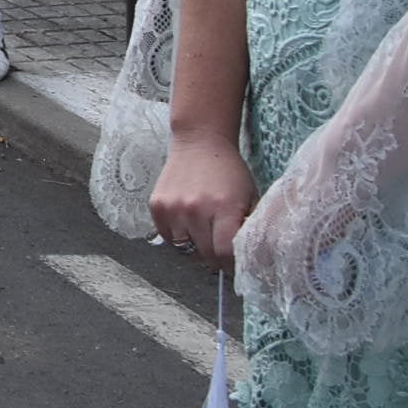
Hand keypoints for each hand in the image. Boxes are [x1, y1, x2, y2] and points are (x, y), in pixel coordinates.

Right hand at [151, 131, 258, 268]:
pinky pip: (167, 237)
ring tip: (204, 232)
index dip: (232, 264)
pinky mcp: (157, 205)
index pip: (224, 254)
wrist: (200, 142)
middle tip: (220, 247)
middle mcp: (194, 209)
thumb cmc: (229, 171)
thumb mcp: (250, 197)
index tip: (235, 264)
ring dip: (195, 246)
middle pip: (205, 255)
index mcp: (223, 207)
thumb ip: (249, 227)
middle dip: (216, 257)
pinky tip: (188, 223)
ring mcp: (172, 207)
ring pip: (184, 249)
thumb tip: (248, 257)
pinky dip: (178, 236)